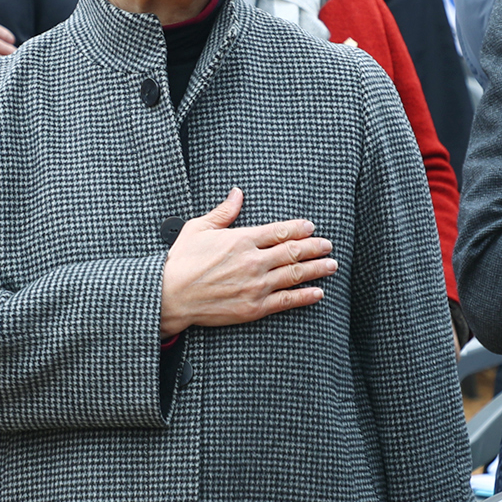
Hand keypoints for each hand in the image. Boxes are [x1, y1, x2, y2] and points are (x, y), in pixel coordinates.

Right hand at [159, 186, 336, 336]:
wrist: (170, 296)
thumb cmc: (181, 262)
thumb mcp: (198, 228)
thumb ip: (223, 212)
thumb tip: (237, 194)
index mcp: (241, 239)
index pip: (279, 231)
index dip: (298, 228)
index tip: (311, 227)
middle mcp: (253, 261)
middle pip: (293, 252)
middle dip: (314, 248)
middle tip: (328, 246)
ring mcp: (256, 285)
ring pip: (295, 275)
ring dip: (316, 269)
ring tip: (331, 265)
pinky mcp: (254, 307)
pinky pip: (286, 301)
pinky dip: (305, 296)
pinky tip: (317, 293)